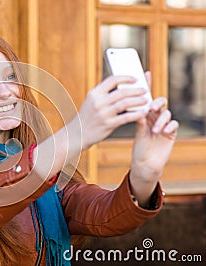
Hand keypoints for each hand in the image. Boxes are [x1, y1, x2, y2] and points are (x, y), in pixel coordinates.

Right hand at [77, 75, 148, 148]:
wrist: (78, 134)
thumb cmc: (88, 117)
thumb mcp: (91, 102)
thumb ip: (104, 94)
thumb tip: (123, 86)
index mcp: (94, 93)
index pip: (112, 80)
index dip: (126, 78)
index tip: (135, 79)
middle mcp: (98, 102)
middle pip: (121, 92)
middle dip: (136, 90)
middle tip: (145, 90)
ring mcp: (103, 113)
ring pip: (125, 103)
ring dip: (138, 101)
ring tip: (146, 100)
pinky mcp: (108, 124)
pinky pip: (126, 117)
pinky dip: (136, 114)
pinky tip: (143, 113)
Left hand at [130, 72, 178, 205]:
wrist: (145, 161)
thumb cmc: (138, 144)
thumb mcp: (134, 129)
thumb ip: (130, 114)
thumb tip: (121, 100)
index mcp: (145, 112)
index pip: (146, 96)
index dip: (146, 84)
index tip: (144, 73)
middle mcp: (156, 115)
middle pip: (159, 101)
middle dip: (155, 102)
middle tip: (151, 107)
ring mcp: (164, 123)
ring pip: (166, 113)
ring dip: (160, 119)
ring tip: (153, 129)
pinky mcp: (171, 133)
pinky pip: (174, 125)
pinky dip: (168, 126)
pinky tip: (162, 132)